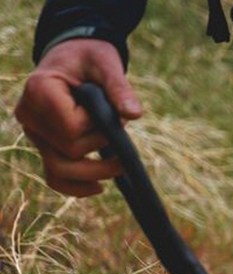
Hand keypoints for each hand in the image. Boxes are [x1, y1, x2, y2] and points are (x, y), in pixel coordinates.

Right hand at [14, 39, 142, 196]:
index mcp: (40, 90)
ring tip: (119, 166)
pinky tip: (99, 186)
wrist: (75, 60)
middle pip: (67, 152)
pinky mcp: (43, 145)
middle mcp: (30, 114)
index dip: (96, 127)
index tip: (105, 111)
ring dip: (93, 174)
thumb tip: (134, 114)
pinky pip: (54, 177)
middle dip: (99, 147)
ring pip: (59, 170)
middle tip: (116, 132)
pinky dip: (76, 187)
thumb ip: (119, 88)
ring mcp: (34, 133)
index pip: (70, 129)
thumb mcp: (106, 64)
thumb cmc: (90, 60)